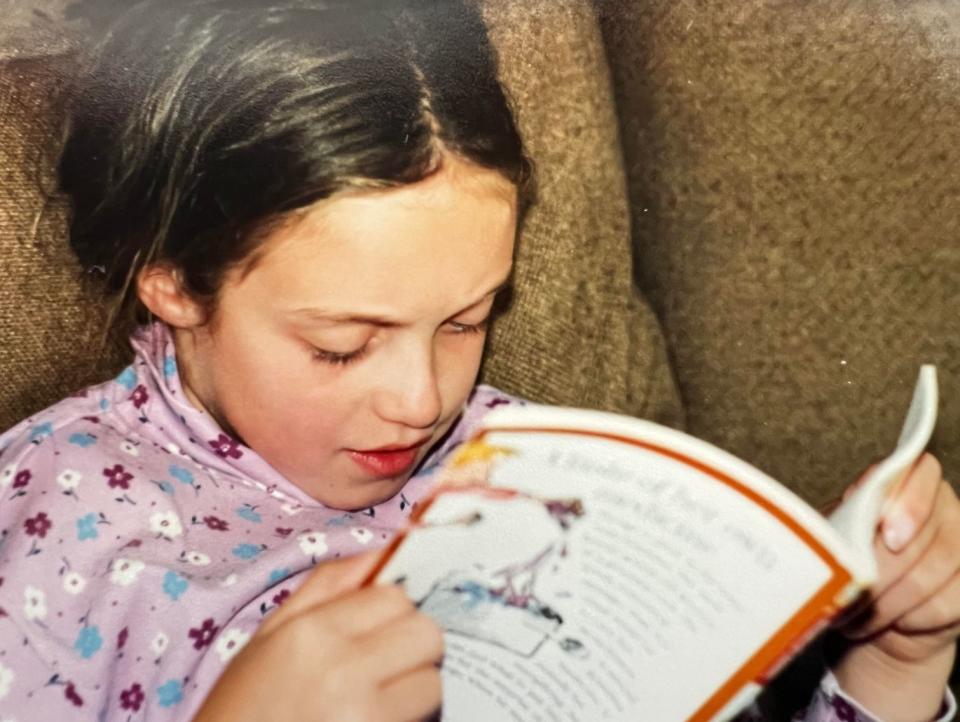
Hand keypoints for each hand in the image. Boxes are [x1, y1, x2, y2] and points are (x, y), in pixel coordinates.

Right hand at [193, 552, 443, 721]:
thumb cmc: (243, 709)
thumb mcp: (268, 640)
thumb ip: (325, 588)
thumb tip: (381, 549)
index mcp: (312, 634)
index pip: (396, 597)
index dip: (393, 611)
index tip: (380, 628)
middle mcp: (343, 672)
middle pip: (425, 634)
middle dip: (413, 646)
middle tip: (385, 665)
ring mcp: (366, 716)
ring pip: (432, 682)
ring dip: (414, 688)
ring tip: (377, 700)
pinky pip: (423, 719)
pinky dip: (409, 718)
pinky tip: (373, 719)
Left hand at [833, 453, 959, 721]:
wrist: (876, 605)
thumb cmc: (852, 554)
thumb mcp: (839, 531)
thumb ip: (842, 522)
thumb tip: (829, 534)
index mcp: (909, 480)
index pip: (921, 474)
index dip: (909, 505)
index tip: (888, 537)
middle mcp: (946, 508)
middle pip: (926, 538)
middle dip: (882, 573)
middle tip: (850, 593)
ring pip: (931, 574)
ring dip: (888, 603)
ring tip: (855, 617)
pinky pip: (946, 606)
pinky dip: (912, 620)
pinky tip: (892, 622)